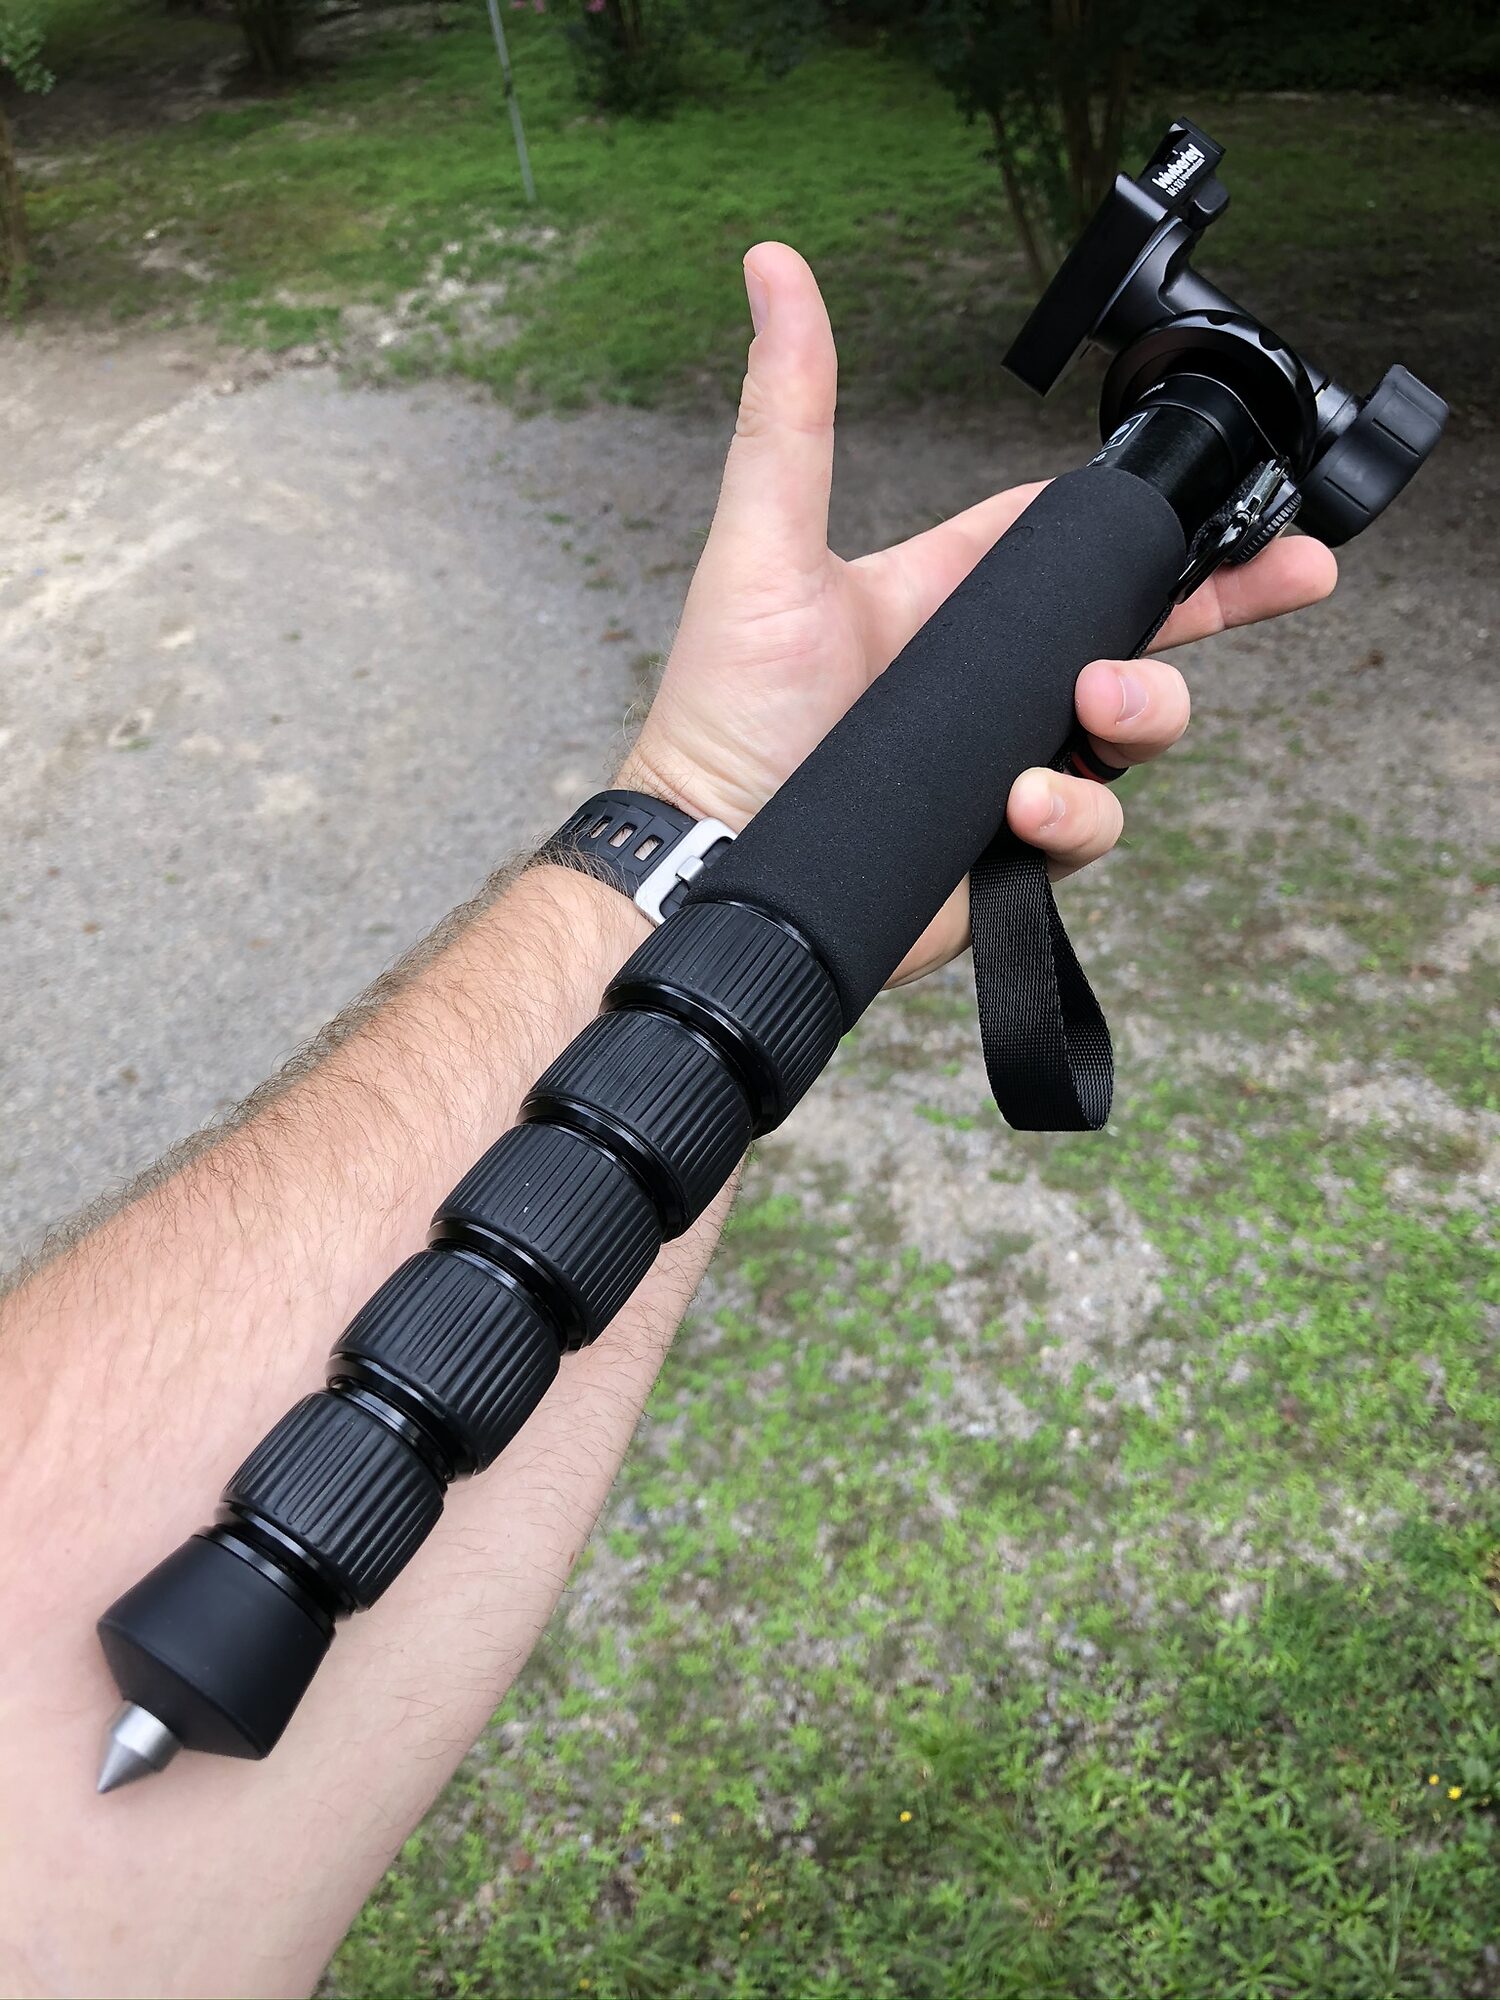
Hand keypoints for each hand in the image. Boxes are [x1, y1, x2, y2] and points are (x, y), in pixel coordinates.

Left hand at [623, 243, 1335, 985]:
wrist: (716, 858)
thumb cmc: (725, 713)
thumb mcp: (764, 547)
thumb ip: (790, 412)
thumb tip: (772, 265)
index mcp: (949, 599)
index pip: (1071, 541)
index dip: (1150, 519)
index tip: (1232, 501)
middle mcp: (989, 679)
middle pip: (1137, 630)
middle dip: (1222, 604)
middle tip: (1295, 577)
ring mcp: (1009, 760)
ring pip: (1135, 728)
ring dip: (1142, 710)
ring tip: (1089, 708)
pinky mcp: (1008, 845)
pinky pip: (1090, 826)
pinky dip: (1075, 812)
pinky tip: (1024, 800)